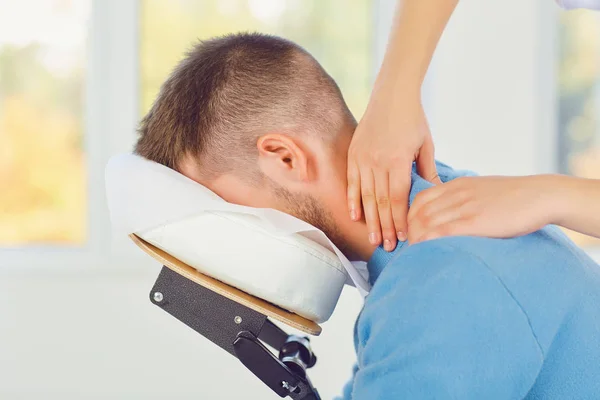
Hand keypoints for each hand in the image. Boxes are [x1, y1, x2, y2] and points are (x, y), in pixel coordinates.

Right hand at [347, 97, 440, 251]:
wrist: (391, 94)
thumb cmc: (412, 118)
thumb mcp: (426, 144)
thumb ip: (427, 171)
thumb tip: (435, 194)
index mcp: (398, 160)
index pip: (398, 197)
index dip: (400, 219)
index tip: (403, 237)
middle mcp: (377, 161)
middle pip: (381, 202)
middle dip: (385, 227)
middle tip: (386, 247)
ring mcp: (363, 158)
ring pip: (366, 196)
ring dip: (370, 220)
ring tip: (372, 239)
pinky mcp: (354, 154)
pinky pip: (353, 182)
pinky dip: (353, 200)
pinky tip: (355, 216)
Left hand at [407, 175, 557, 243]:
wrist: (540, 195)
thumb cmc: (514, 196)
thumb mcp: (482, 190)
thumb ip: (464, 198)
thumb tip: (452, 214)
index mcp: (457, 185)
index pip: (420, 199)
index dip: (409, 217)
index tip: (409, 232)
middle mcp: (457, 194)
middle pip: (419, 212)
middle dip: (408, 231)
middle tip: (407, 248)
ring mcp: (465, 207)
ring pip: (426, 222)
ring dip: (415, 239)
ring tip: (412, 254)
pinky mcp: (475, 221)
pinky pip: (443, 231)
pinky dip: (428, 242)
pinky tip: (423, 252)